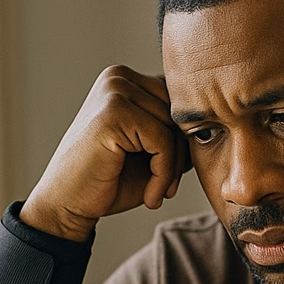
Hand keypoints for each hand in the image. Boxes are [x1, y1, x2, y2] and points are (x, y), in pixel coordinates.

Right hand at [22, 66, 189, 240]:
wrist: (67, 206)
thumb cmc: (108, 182)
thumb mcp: (149, 151)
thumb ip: (174, 130)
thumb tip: (216, 123)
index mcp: (126, 80)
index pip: (179, 101)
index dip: (182, 140)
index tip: (172, 175)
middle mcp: (118, 77)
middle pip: (180, 111)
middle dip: (181, 154)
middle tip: (167, 188)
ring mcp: (114, 91)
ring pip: (174, 127)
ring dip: (172, 169)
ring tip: (156, 193)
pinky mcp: (114, 112)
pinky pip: (163, 141)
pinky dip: (163, 175)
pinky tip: (150, 197)